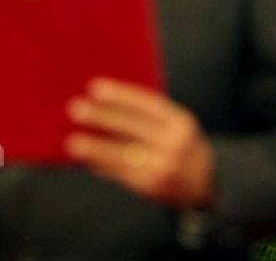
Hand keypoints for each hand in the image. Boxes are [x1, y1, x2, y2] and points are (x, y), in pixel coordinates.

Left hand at [65, 78, 214, 208]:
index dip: (121, 95)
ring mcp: (164, 167)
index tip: (94, 87)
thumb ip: (147, 114)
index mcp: (180, 121)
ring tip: (72, 142)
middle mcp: (175, 143)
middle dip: (102, 118)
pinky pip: (121, 174)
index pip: (148, 103)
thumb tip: (102, 101)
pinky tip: (87, 161)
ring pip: (123, 155)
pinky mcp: (151, 187)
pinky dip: (103, 167)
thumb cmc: (179, 147)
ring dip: (96, 149)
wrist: (203, 187)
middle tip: (75, 109)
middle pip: (133, 127)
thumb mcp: (174, 126)